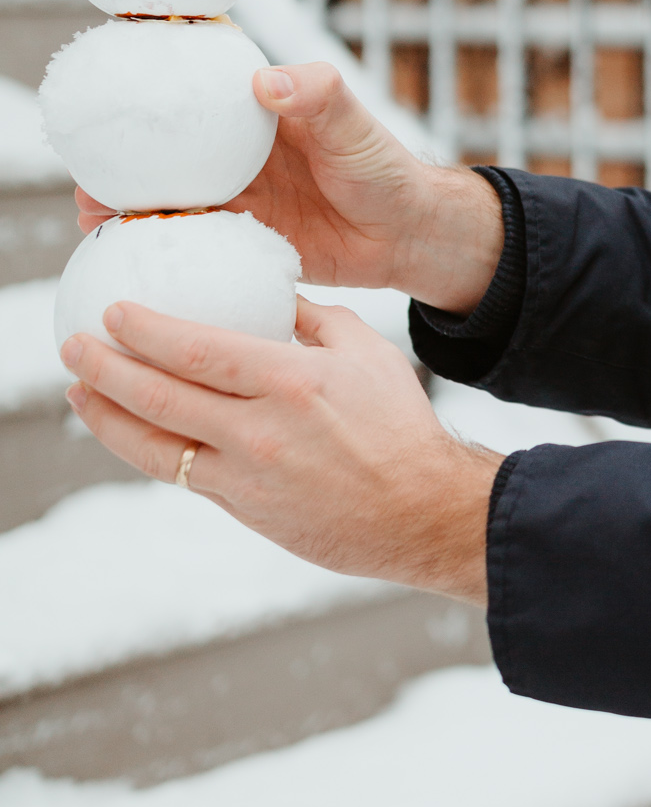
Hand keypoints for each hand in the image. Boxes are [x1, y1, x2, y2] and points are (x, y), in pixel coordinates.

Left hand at [62, 297, 500, 600]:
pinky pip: (182, 475)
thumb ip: (315, 321)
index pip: (198, 351)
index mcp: (293, 381)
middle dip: (105, 370)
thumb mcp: (367, 353)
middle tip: (74, 347)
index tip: (114, 313)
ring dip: (107, 417)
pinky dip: (147, 449)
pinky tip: (129, 431)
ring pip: (156, 446)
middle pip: (162, 396)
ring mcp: (249, 477)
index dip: (146, 331)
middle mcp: (262, 430)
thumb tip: (274, 296)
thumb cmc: (400, 427)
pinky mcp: (245, 510)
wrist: (420, 510)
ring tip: (79, 392)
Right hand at [73, 61, 504, 310]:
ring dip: (127, 209)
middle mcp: (235, 153)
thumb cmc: (384, 167)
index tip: (104, 95)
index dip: (147, 93)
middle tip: (84, 174)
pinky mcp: (240, 240)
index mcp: (254, 112)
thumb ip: (317, 96)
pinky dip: (159, 250)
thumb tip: (267, 81)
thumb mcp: (353, 124)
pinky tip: (129, 262)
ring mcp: (235, 198)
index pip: (192, 94)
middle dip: (119, 160)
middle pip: (164, 152)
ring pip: (167, 200)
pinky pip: (191, 245)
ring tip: (91, 221)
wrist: (406, 236)